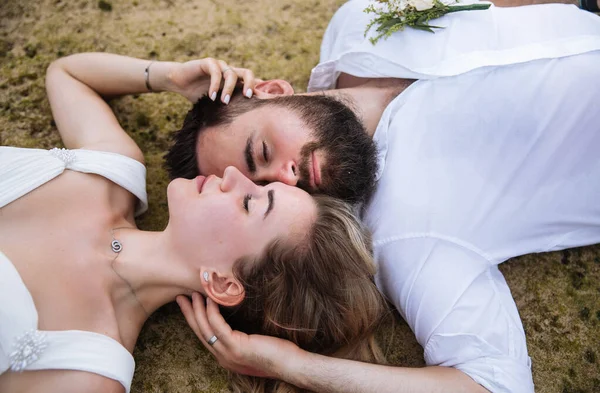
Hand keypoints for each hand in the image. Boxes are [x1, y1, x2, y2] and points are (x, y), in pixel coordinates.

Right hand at [168, 58, 256, 103]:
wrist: (179, 82)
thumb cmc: (198, 94)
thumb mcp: (215, 103)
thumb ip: (227, 107)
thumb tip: (240, 125)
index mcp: (234, 80)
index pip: (250, 81)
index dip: (256, 89)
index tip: (260, 101)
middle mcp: (229, 71)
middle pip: (247, 73)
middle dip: (250, 84)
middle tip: (248, 97)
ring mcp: (219, 66)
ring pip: (231, 74)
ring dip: (229, 89)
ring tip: (224, 102)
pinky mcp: (208, 63)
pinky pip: (216, 72)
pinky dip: (215, 85)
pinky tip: (211, 96)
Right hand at [176, 292, 302, 378]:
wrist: (289, 365)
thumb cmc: (276, 353)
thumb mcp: (253, 345)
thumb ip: (241, 337)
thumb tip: (237, 321)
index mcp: (225, 356)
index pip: (204, 336)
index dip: (194, 320)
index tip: (188, 305)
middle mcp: (223, 357)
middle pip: (200, 332)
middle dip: (189, 313)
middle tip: (181, 297)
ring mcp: (228, 354)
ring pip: (205, 329)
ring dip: (198, 310)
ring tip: (194, 294)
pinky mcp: (236, 348)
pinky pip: (218, 327)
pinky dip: (212, 312)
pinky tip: (210, 300)